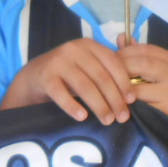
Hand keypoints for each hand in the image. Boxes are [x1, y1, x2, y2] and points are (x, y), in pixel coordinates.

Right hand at [1, 39, 134, 123]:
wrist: (34, 76)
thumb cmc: (68, 74)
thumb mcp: (88, 66)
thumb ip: (107, 71)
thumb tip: (133, 94)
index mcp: (90, 45)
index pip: (113, 62)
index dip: (124, 82)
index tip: (132, 101)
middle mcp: (74, 49)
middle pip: (101, 76)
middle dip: (114, 99)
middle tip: (122, 118)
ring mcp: (58, 61)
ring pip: (84, 86)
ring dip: (98, 105)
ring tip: (107, 121)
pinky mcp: (45, 76)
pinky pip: (61, 93)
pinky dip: (72, 106)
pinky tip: (82, 117)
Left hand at [116, 39, 167, 125]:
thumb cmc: (165, 92)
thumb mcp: (155, 71)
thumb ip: (138, 55)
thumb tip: (120, 37)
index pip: (145, 49)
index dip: (124, 52)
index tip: (111, 59)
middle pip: (142, 64)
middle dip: (121, 67)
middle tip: (107, 74)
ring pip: (138, 86)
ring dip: (121, 88)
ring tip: (111, 89)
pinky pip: (140, 105)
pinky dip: (127, 103)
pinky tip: (120, 103)